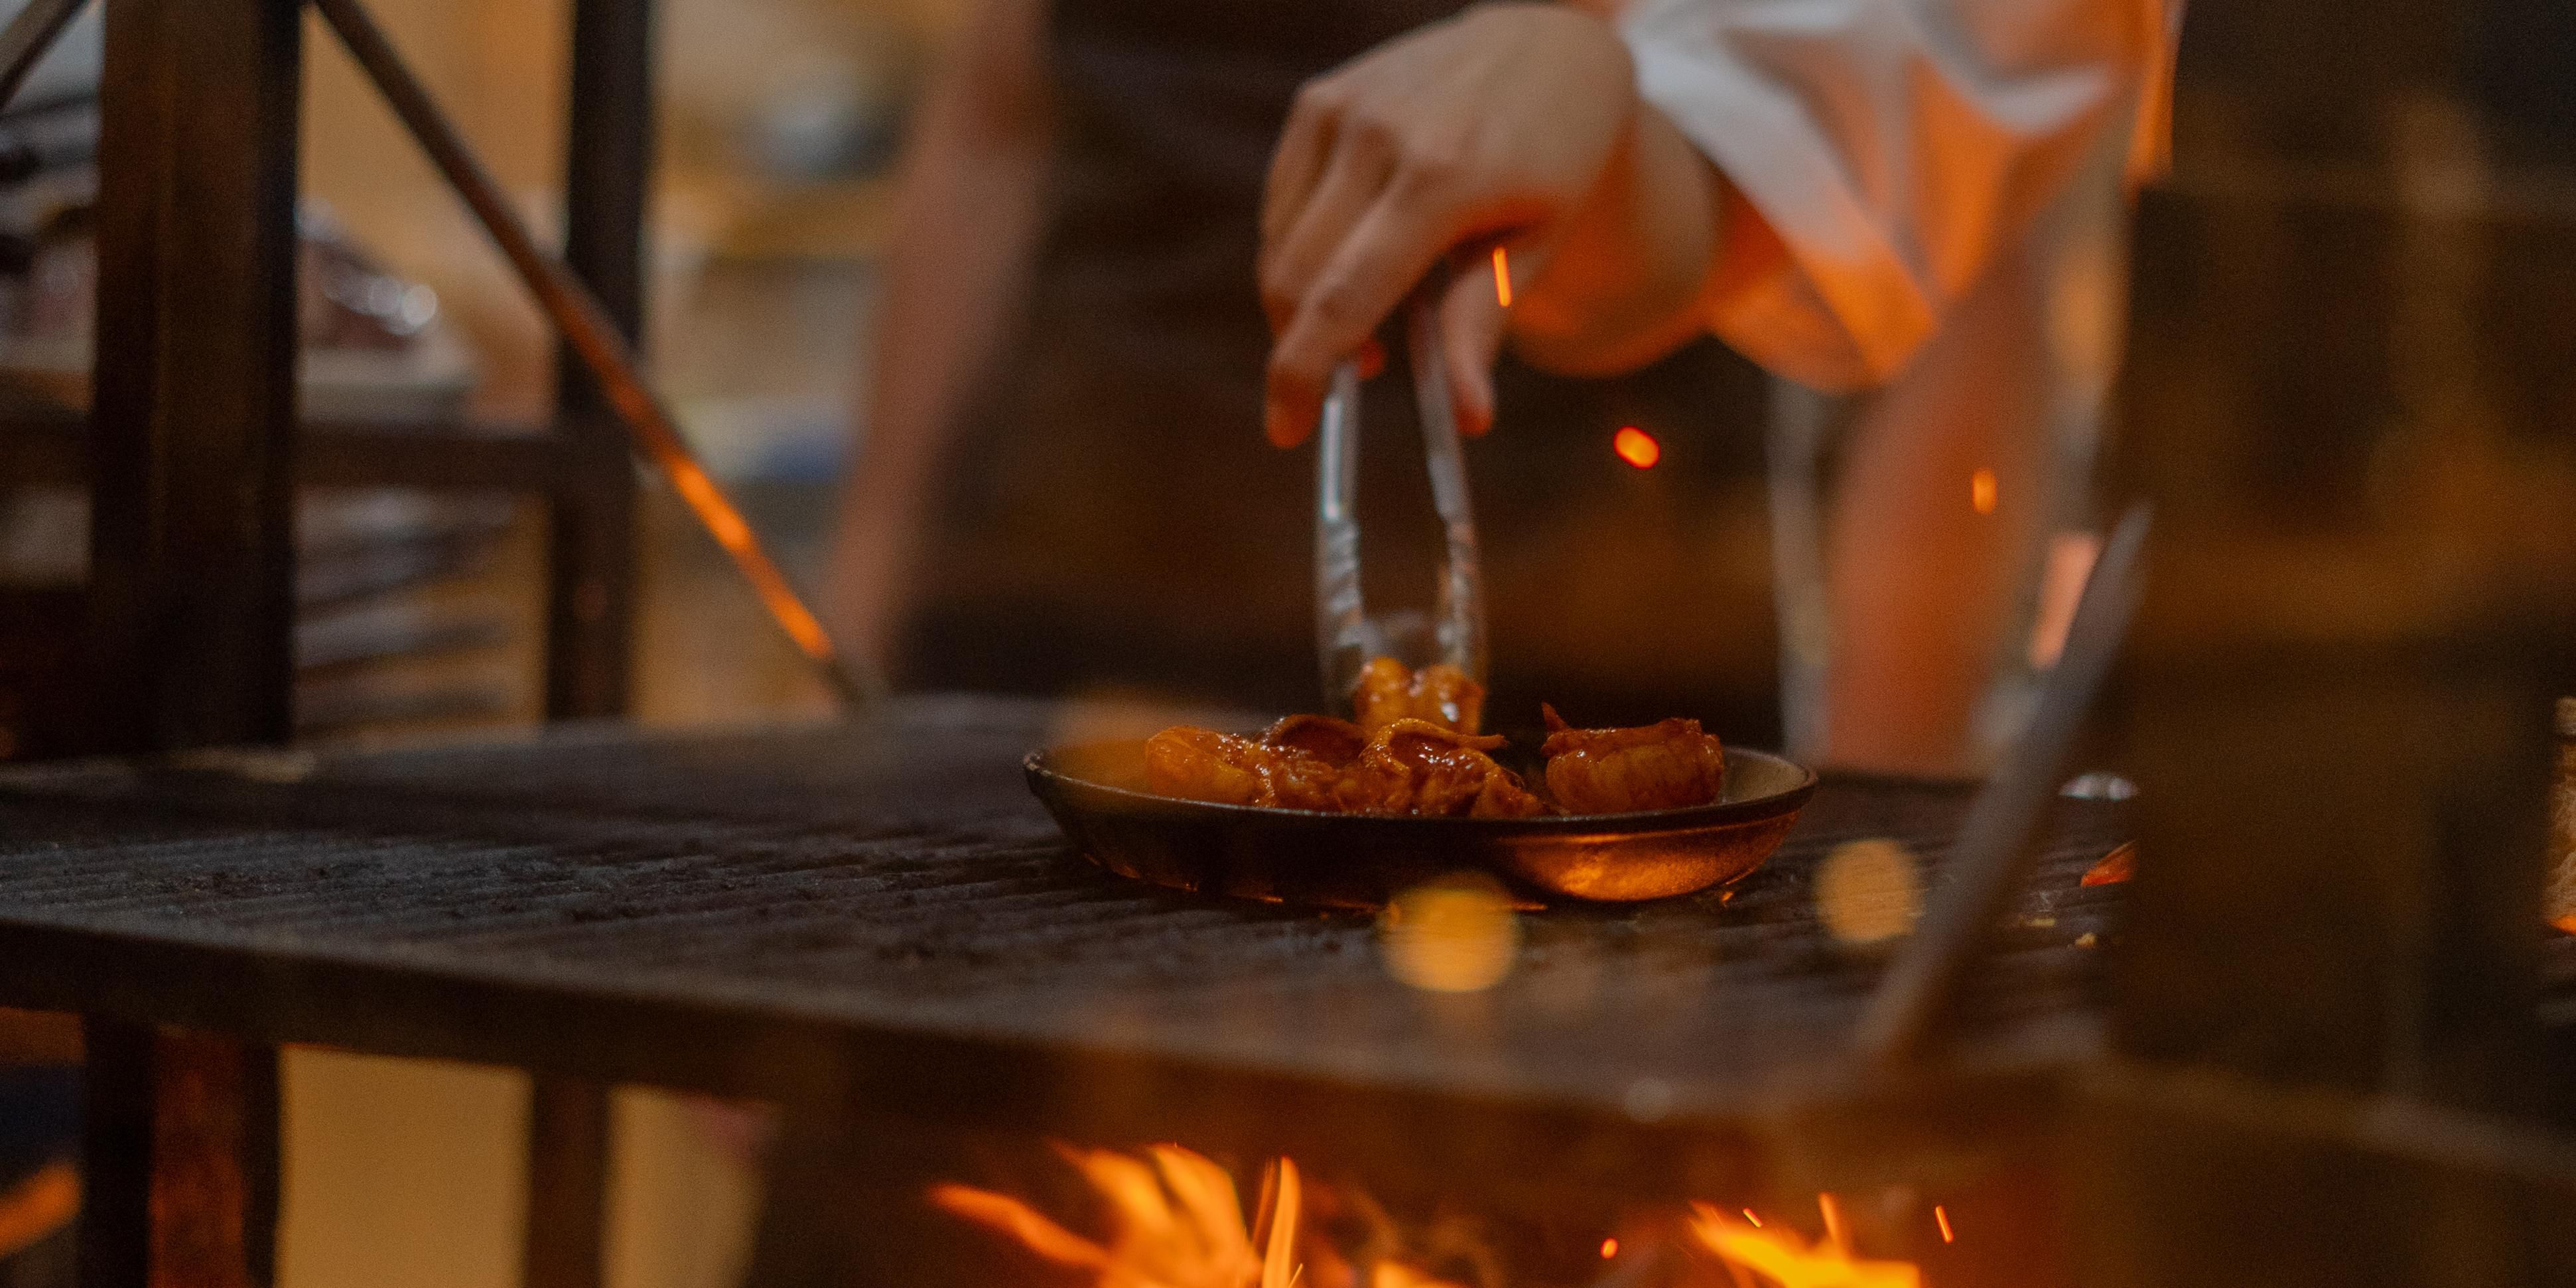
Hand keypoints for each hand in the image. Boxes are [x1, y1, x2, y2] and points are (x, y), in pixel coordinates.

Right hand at [1259, 2, 1640, 446]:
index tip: (1288, 428)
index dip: (1303, 372)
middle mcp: (1378, 136)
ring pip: (1281, 244)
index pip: (1344, 296)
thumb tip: (1468, 418)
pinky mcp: (1321, 98)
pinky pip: (1283, 202)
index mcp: (1441, 178)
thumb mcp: (1538, 241)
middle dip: (1301, 346)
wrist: (1547, 43)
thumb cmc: (1555, 156)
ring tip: (1374, 315)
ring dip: (1306, 300)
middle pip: (1296, 277)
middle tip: (1350, 380)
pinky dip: (1303, 248)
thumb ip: (1483, 323)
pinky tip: (1356, 251)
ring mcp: (1342, 110)